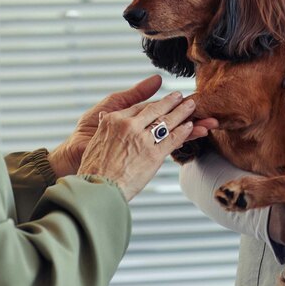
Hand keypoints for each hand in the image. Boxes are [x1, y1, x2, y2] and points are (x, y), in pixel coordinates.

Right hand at [50, 75, 216, 177]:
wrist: (98, 189)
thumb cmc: (93, 169)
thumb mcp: (95, 141)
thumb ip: (104, 127)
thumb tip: (104, 117)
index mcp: (114, 120)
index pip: (139, 107)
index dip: (154, 103)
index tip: (162, 101)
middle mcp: (129, 125)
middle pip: (155, 110)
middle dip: (171, 102)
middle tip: (180, 96)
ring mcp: (142, 139)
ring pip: (167, 121)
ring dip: (182, 112)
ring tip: (191, 106)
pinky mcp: (153, 154)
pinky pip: (173, 138)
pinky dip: (184, 131)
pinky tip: (191, 126)